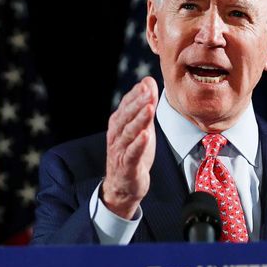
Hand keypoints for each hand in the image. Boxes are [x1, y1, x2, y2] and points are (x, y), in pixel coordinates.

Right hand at [102, 77, 158, 218]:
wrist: (123, 186)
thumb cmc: (132, 153)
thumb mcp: (141, 127)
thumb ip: (145, 106)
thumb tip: (148, 81)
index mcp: (119, 124)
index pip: (126, 105)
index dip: (136, 94)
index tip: (147, 84)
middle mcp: (116, 135)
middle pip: (126, 116)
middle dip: (138, 103)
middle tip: (149, 92)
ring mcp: (120, 150)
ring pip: (128, 133)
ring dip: (139, 120)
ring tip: (149, 108)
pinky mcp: (126, 165)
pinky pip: (132, 153)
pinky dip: (138, 144)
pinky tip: (146, 135)